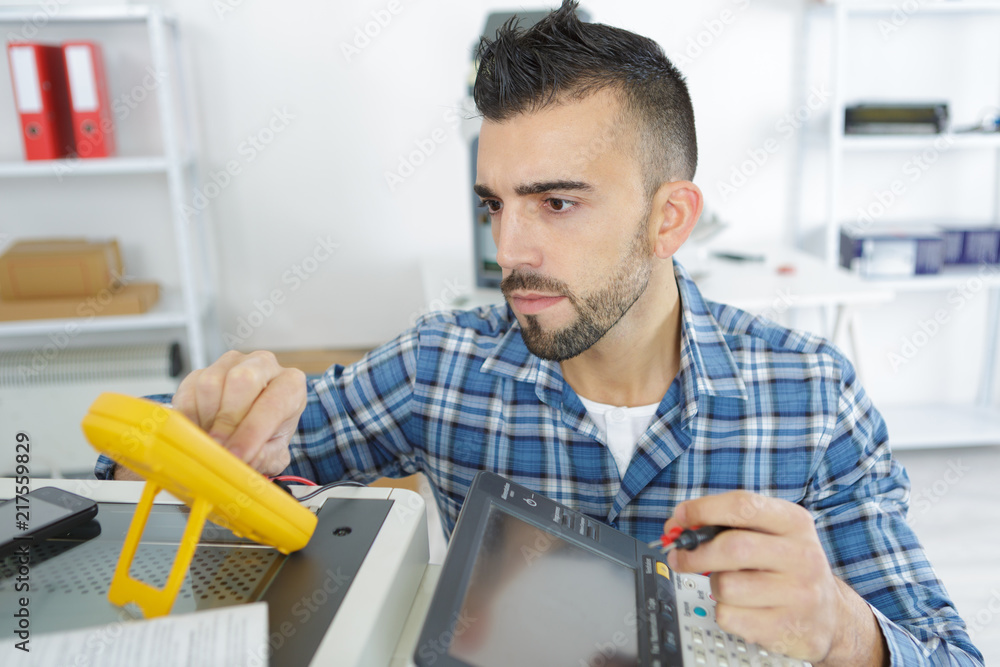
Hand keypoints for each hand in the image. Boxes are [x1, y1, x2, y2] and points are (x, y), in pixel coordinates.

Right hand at [168, 350, 306, 475]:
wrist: (250, 420)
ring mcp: (230, 363)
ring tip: (213, 440)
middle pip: (242, 380)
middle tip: (220, 448)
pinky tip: (200, 431)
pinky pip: (188, 390)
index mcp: (290, 383)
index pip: (273, 403)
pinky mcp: (202, 370)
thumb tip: (240, 463)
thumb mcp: (275, 452)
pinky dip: (189, 417)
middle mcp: (263, 365)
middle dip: (228, 420)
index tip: (237, 455)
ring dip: (207, 418)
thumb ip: (263, 458)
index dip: (253, 432)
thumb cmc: (268, 433)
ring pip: (211, 383)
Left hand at [662, 491, 885, 665]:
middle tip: (680, 557)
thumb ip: (728, 524)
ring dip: (713, 585)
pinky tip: (742, 608)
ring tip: (728, 585)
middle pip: (732, 547)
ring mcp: (798, 594)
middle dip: (695, 553)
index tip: (680, 518)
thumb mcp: (772, 534)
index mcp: (794, 522)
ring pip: (726, 585)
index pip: (743, 506)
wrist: (831, 617)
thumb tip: (678, 526)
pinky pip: (729, 616)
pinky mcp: (786, 628)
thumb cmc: (789, 568)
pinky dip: (724, 612)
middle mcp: (802, 556)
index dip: (703, 510)